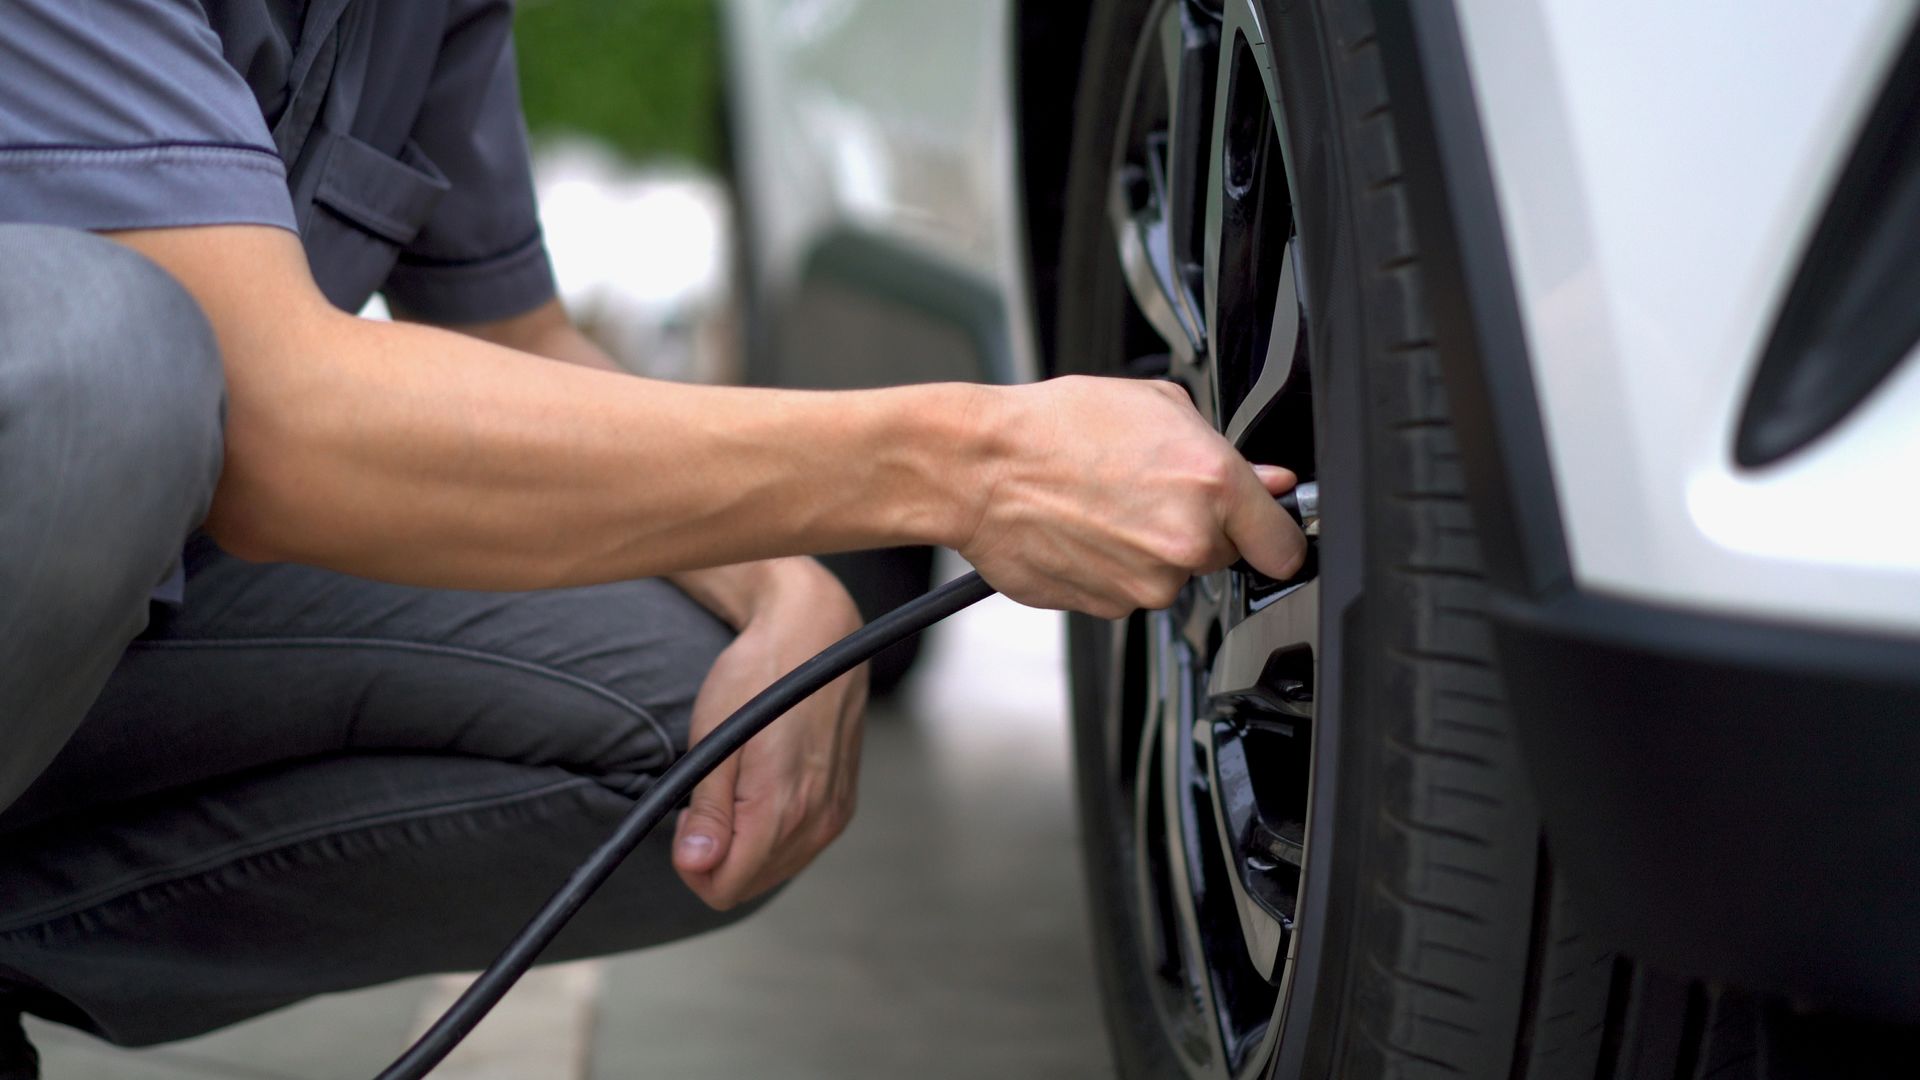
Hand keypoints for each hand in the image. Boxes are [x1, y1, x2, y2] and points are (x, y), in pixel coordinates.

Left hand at [669, 559, 868, 909]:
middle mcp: (816, 820)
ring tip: (735, 786)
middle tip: (705, 798)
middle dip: (717, 856)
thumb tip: (697, 866)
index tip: (686, 818)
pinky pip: (799, 847)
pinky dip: (772, 834)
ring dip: (745, 846)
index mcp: (780, 808)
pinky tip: (763, 789)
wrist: (817, 635)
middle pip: (749, 885)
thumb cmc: (760, 675)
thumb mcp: (716, 737)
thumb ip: (710, 811)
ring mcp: (834, 814)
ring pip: (774, 870)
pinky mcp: (843, 804)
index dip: (692, 864)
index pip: (726, 887)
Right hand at [959, 376, 1304, 617]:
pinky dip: (1112, 567)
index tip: (1270, 533)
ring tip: (1105, 504)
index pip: (1284, 544)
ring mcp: (1146, 584)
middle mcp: (1186, 544)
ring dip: (1149, 549)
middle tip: (1149, 489)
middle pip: (1223, 556)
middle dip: (1197, 528)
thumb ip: (1221, 449)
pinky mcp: (1107, 607)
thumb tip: (1267, 481)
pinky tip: (1084, 529)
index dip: (1278, 535)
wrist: (981, 468)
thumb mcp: (1156, 406)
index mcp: (1212, 487)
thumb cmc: (1056, 427)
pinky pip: (1127, 591)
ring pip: (1170, 575)